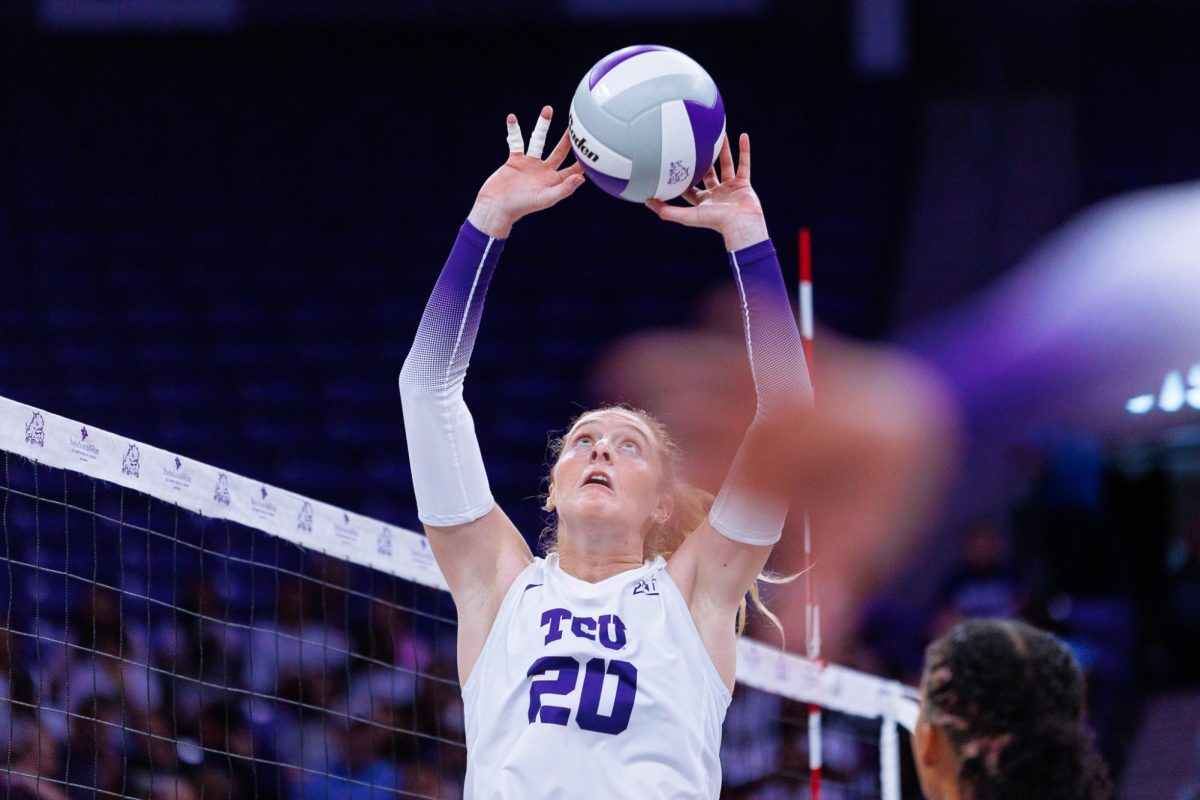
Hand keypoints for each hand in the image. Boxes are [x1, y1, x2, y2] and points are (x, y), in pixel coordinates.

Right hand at [467, 106, 585, 237]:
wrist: (496, 206)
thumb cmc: (521, 207)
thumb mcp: (545, 199)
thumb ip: (564, 189)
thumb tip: (581, 178)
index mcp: (553, 181)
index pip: (573, 170)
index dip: (583, 161)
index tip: (593, 148)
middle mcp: (543, 171)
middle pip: (559, 152)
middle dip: (568, 140)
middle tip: (576, 125)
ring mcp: (529, 164)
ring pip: (538, 141)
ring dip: (542, 125)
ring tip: (548, 109)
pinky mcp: (514, 160)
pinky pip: (516, 141)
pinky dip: (514, 130)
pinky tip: (511, 117)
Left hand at [645, 133, 767, 250]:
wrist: (741, 224)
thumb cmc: (715, 222)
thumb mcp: (687, 216)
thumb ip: (667, 211)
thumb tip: (647, 202)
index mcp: (702, 201)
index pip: (689, 188)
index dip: (682, 177)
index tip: (674, 163)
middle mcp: (716, 194)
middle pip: (707, 173)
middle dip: (702, 160)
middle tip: (696, 143)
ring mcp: (730, 189)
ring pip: (726, 165)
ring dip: (724, 150)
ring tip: (720, 134)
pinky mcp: (744, 184)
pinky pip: (744, 164)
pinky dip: (744, 150)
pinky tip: (742, 136)